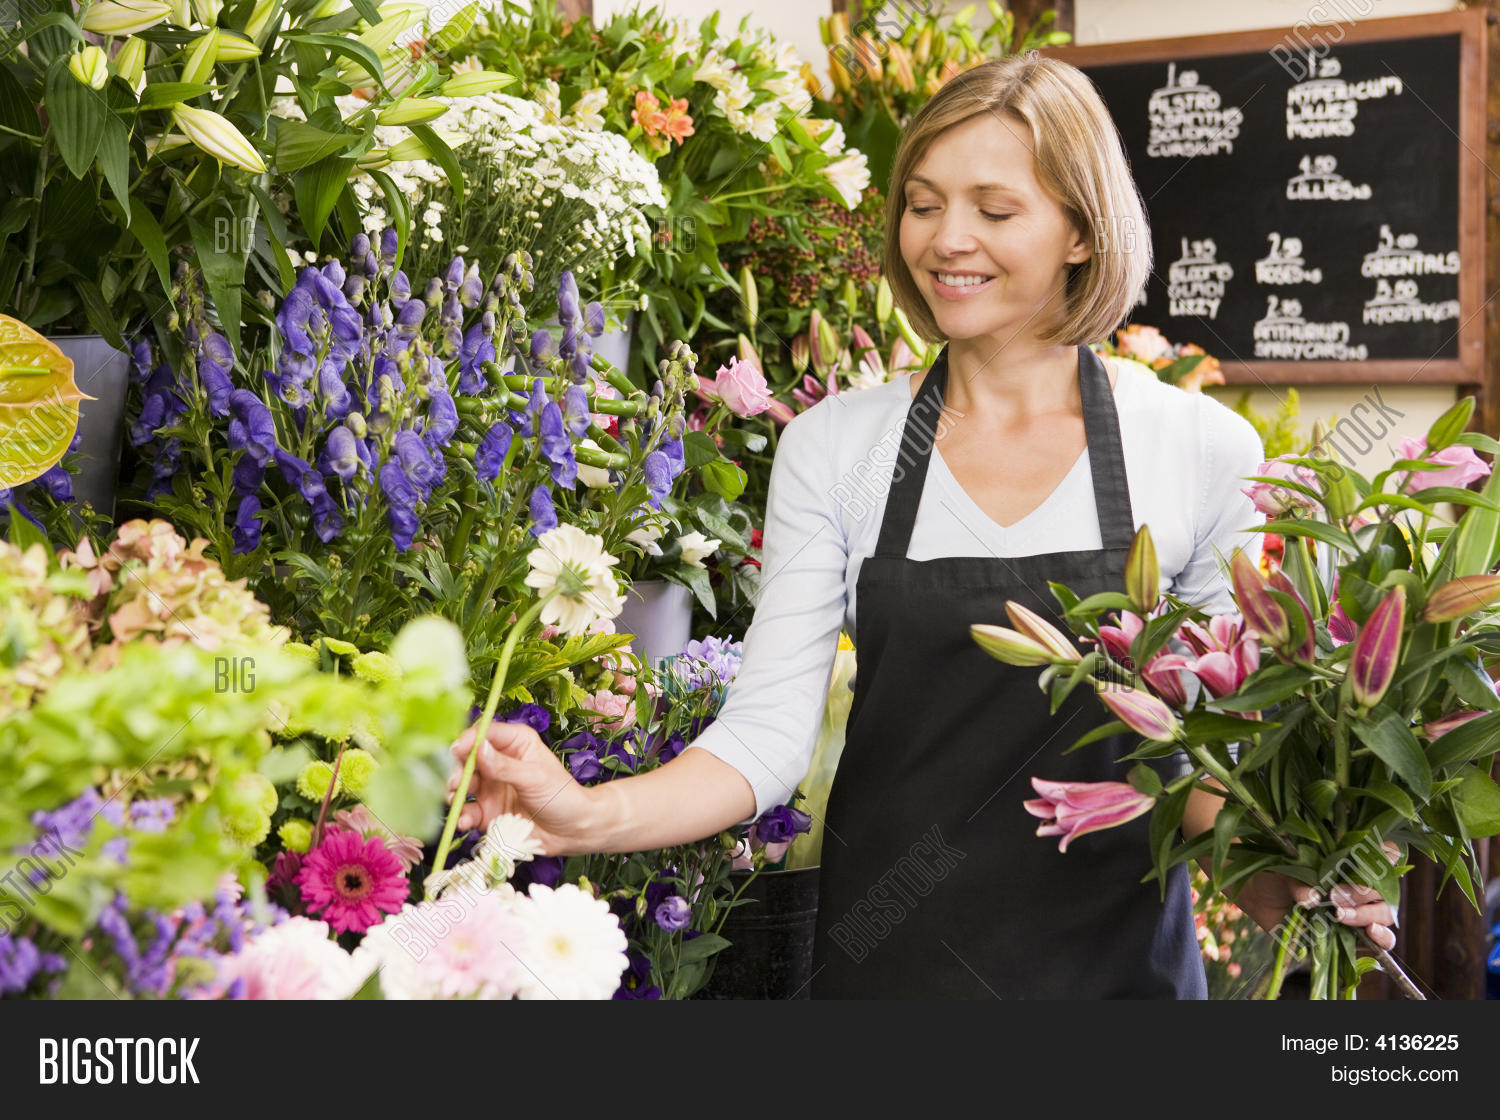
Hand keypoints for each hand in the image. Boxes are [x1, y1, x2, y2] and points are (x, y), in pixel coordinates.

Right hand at [446, 720, 602, 856]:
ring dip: (454, 791)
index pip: (484, 733)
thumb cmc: (562, 796)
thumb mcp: (535, 777)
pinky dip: (462, 815)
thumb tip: (479, 748)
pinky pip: (467, 811)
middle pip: (466, 759)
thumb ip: (505, 766)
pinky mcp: (486, 812)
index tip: (455, 751)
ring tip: (455, 799)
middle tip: (454, 781)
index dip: (467, 740)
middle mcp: (498, 762)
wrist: (572, 832)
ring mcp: (490, 787)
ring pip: (461, 784)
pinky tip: (465, 821)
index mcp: (515, 743)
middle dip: (456, 769)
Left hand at [1232, 841, 1400, 951]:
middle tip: (1334, 896)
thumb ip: (1298, 879)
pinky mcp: (1353, 937)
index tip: (1366, 859)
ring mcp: (1360, 912)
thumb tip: (1313, 897)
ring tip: (1341, 916)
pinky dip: (1379, 940)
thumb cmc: (1274, 874)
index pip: (1386, 855)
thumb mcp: (1282, 870)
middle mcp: (1361, 886)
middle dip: (1362, 893)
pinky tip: (1370, 934)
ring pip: (1385, 916)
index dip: (1385, 857)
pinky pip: (1378, 943)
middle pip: (1384, 890)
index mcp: (1352, 861)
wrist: (1256, 897)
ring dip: (1368, 916)